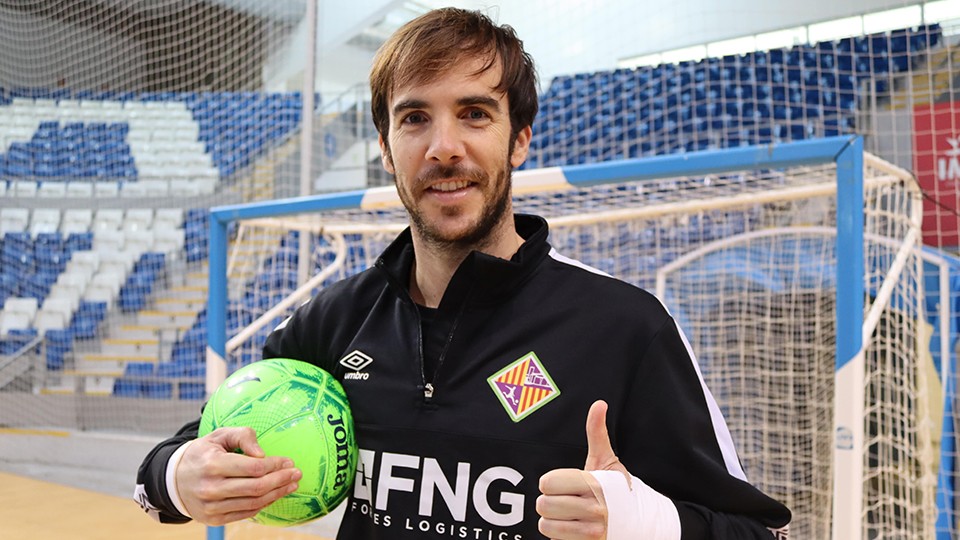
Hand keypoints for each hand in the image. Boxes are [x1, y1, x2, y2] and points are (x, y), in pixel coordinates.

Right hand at [175, 427, 301, 525]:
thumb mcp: (218, 436)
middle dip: (281, 480)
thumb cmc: (203, 453)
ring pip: (254, 503)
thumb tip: (262, 453)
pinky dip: (264, 504)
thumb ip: (242, 436)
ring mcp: (211, 507)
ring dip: (277, 494)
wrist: (173, 480)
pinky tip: (275, 494)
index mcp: (212, 464)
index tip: (288, 461)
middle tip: (297, 473)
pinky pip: (246, 513)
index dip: (274, 465)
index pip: (252, 467)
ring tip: (291, 484)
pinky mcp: (214, 519)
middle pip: (256, 487)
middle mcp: (210, 488)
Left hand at [537, 400, 628, 538]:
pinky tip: (573, 530)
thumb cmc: (619, 490)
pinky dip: (560, 538)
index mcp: (595, 484)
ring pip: (546, 527)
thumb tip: (599, 404)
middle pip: (543, 505)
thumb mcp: (607, 461)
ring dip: (552, 522)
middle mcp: (595, 510)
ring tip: (566, 517)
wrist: (642, 523)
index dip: (551, 482)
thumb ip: (597, 433)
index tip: (563, 484)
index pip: (548, 483)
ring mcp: (593, 532)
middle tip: (562, 500)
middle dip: (549, 502)